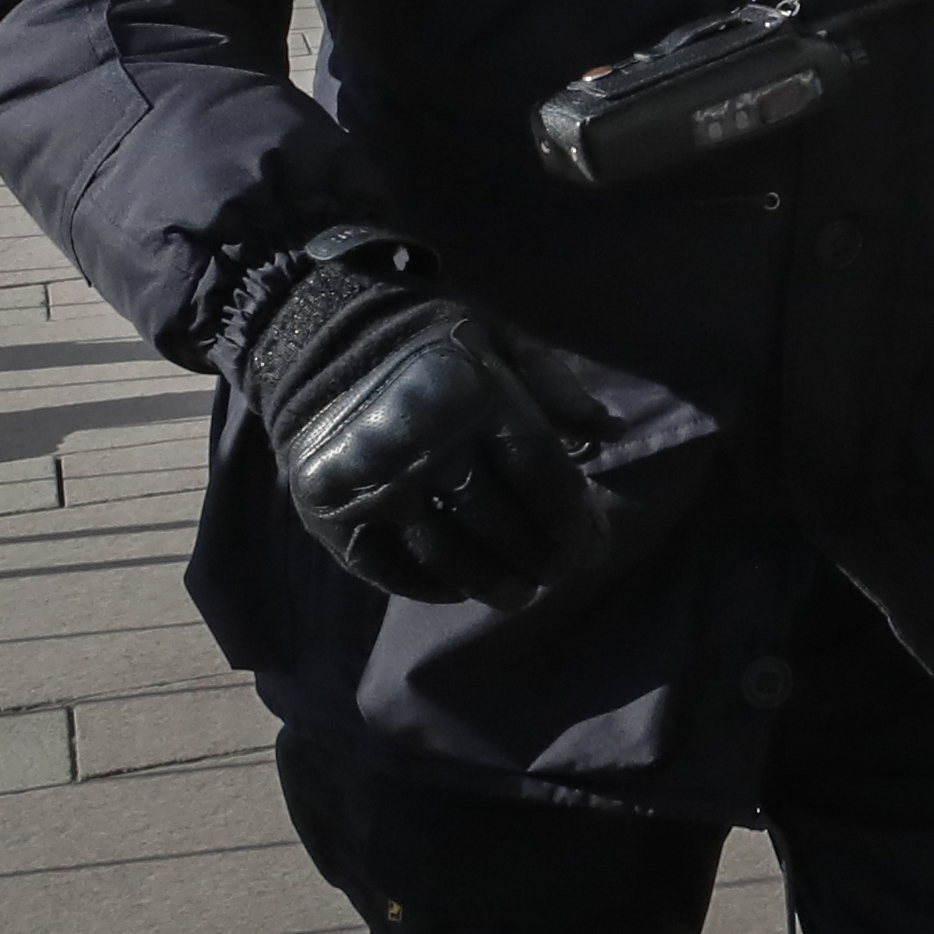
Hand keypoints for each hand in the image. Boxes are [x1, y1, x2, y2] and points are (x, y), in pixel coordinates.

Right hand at [242, 239, 609, 606]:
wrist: (319, 339)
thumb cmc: (430, 342)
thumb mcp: (501, 341)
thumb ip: (557, 388)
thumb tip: (615, 432)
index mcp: (477, 399)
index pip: (540, 476)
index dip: (571, 519)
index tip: (589, 545)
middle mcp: (426, 445)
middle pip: (499, 524)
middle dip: (539, 559)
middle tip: (558, 576)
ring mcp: (374, 483)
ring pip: (447, 555)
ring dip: (491, 583)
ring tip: (518, 594)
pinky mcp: (331, 511)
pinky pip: (388, 568)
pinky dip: (430, 586)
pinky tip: (459, 589)